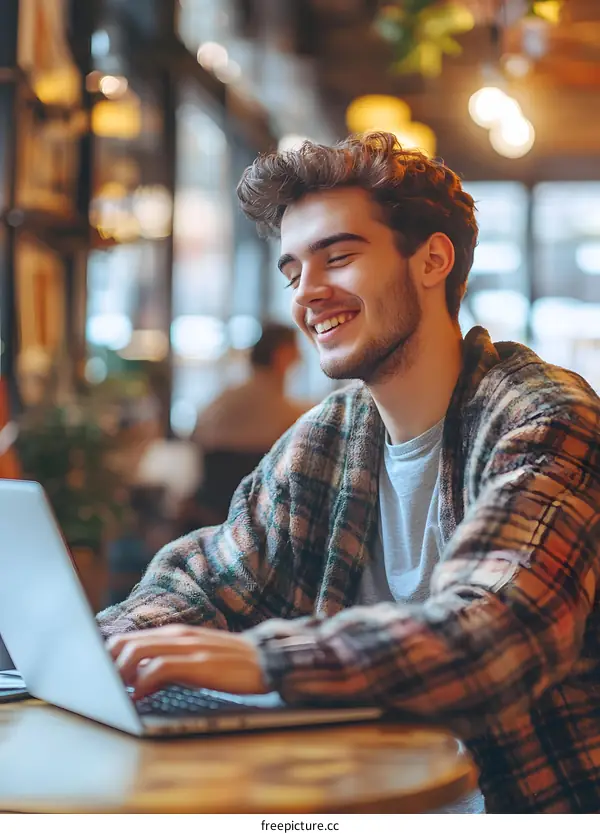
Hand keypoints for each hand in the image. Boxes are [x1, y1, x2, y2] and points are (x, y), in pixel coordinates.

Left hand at [106, 625, 269, 699]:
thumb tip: (136, 681)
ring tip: (119, 694)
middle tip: (105, 690)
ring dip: (120, 675)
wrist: (267, 659)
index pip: (127, 638)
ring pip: (136, 651)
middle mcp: (177, 635)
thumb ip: (168, 663)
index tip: (100, 681)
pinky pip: (159, 667)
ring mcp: (188, 647)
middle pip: (124, 642)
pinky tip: (140, 698)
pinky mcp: (198, 663)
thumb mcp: (195, 658)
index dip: (106, 659)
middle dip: (106, 668)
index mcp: (174, 633)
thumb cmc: (230, 664)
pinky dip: (142, 683)